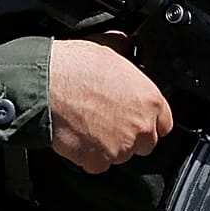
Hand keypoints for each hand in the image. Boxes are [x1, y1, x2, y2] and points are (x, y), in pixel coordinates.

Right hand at [47, 31, 173, 174]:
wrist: (45, 85)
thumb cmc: (75, 66)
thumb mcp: (111, 47)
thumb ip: (127, 54)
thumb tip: (128, 45)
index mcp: (150, 100)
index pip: (164, 122)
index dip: (147, 119)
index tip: (134, 115)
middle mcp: (140, 127)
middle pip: (145, 143)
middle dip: (130, 135)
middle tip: (109, 119)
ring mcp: (120, 147)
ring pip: (121, 155)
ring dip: (109, 146)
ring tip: (90, 124)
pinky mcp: (97, 161)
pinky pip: (98, 165)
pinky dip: (89, 156)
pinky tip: (80, 136)